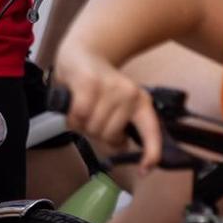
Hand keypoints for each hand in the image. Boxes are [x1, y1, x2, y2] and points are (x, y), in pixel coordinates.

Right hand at [53, 48, 162, 169]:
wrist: (84, 53)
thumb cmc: (98, 88)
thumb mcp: (115, 107)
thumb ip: (117, 128)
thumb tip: (117, 148)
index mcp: (142, 103)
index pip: (151, 131)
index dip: (151, 152)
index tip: (145, 169)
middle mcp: (131, 95)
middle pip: (109, 136)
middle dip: (95, 134)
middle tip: (91, 118)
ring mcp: (111, 88)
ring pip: (92, 127)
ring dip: (81, 125)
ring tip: (82, 109)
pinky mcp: (90, 84)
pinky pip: (78, 117)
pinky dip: (71, 118)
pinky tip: (72, 107)